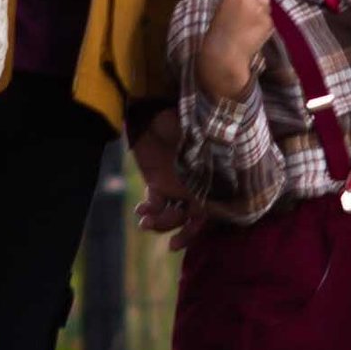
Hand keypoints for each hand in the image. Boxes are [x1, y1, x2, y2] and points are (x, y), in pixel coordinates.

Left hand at [131, 106, 200, 240]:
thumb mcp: (198, 139)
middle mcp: (195, 185)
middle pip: (189, 218)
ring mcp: (175, 184)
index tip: (179, 242)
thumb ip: (206, 161)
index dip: (194, 229)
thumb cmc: (182, 120)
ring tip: (146, 222)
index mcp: (209, 179)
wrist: (154, 107)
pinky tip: (141, 210)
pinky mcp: (157, 180)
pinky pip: (155, 203)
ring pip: (170, 214)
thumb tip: (208, 191)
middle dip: (175, 228)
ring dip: (160, 222)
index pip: (208, 211)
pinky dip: (149, 210)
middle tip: (161, 232)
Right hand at [191, 0, 292, 106]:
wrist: (224, 57)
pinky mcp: (268, 23)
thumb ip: (246, 1)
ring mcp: (259, 11)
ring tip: (246, 28)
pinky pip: (268, 19)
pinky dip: (262, 26)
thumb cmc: (222, 33)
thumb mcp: (227, 11)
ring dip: (259, 14)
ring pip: (265, 5)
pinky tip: (252, 34)